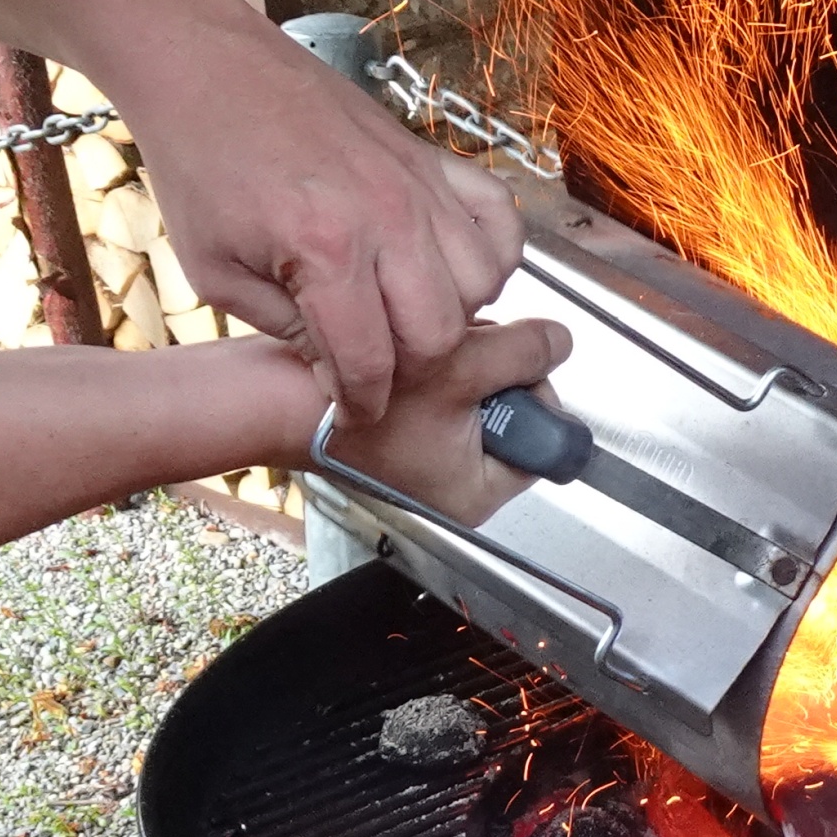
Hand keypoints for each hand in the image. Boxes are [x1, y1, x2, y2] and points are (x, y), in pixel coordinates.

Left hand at [126, 27, 524, 419]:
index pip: (373, 361)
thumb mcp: (217, 272)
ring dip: (451, 316)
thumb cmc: (202, 165)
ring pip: (482, 284)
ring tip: (405, 318)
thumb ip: (287, 330)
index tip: (353, 411)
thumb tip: (340, 368)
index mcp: (326, 249)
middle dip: (409, 371)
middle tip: (375, 368)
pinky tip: (449, 269)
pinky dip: (491, 256)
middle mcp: (388, 216)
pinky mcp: (432, 158)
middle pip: (441, 334)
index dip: (363, 403)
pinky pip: (499, 221)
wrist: (211, 70)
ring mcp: (419, 184)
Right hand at [319, 318, 571, 527]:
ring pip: (478, 390)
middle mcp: (454, 482)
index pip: (545, 442)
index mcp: (477, 494)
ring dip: (462, 360)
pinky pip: (444, 386)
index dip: (534, 391)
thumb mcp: (462, 371)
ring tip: (428, 357)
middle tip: (461, 357)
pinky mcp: (403, 428)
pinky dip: (434, 363)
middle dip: (493, 370)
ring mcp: (427, 455)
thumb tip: (559, 342)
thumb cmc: (359, 408)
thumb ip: (523, 354)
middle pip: (514, 411)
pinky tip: (410, 355)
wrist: (277, 400)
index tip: (513, 363)